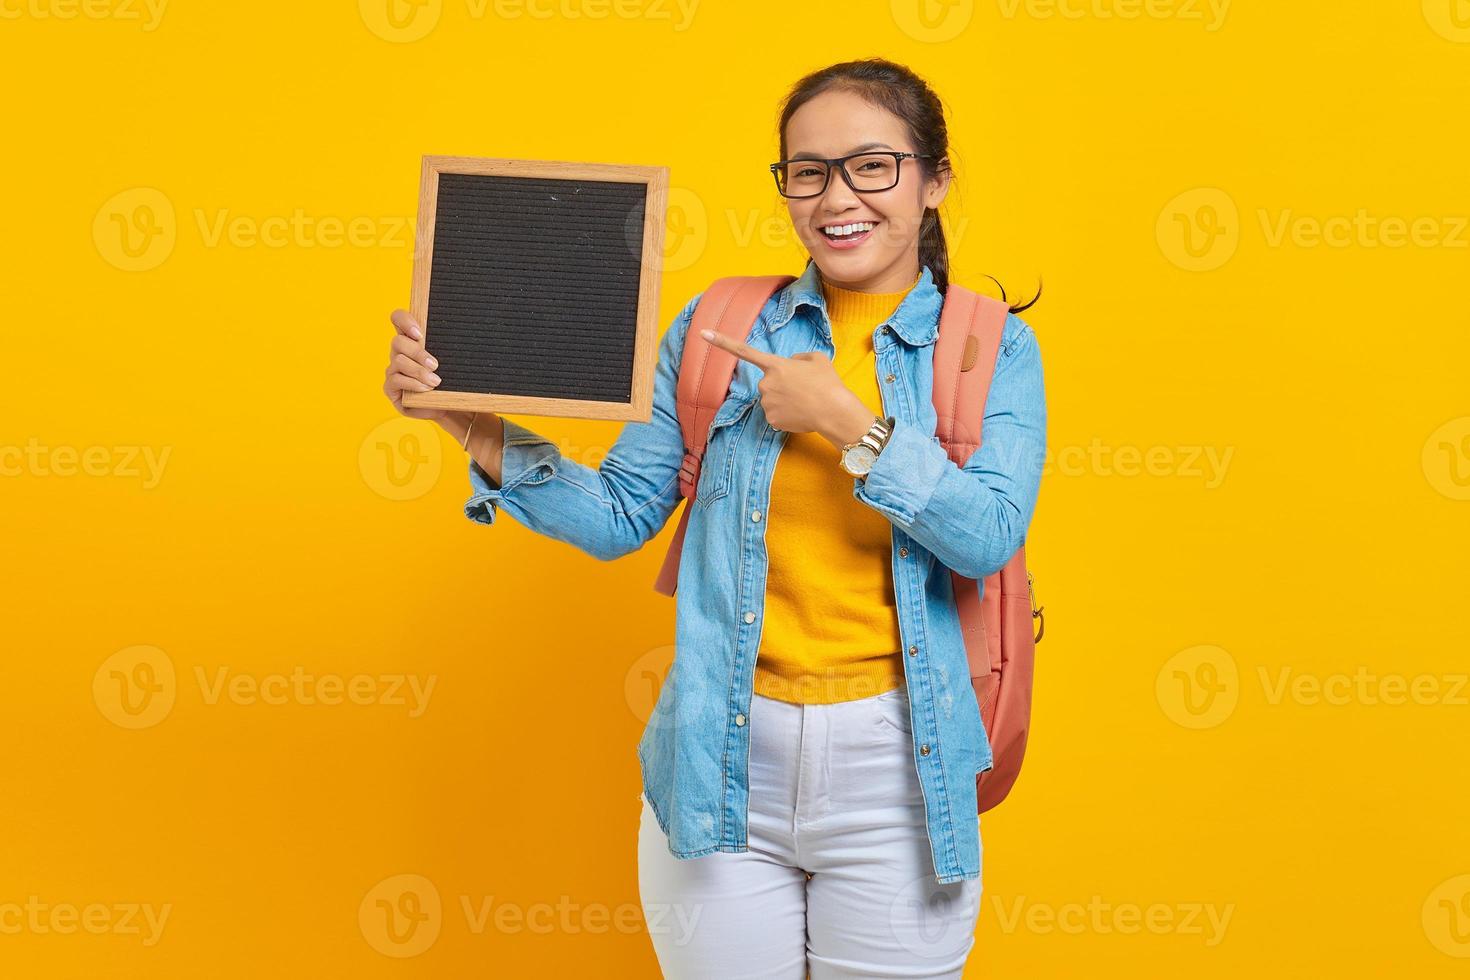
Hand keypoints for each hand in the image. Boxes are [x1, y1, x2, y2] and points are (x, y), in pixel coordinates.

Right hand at [384, 310, 451, 421]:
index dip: (404, 320)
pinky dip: (413, 384)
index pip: (398, 319)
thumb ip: (450, 347)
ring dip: (418, 371)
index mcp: (412, 340)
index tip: (420, 333)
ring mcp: (393, 370)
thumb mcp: (453, 361)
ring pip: (398, 360)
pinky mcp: (391, 388)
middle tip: (435, 365)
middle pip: (398, 341)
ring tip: (435, 381)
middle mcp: (400, 352)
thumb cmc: (451, 381)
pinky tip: (426, 389)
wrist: (449, 406)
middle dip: (418, 353)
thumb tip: (459, 336)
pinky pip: (395, 380)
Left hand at [698, 328, 872, 447]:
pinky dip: (787, 415)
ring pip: (772, 399)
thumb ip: (799, 359)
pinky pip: (776, 415)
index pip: (743, 351)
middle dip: (782, 385)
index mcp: (775, 365)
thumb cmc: (827, 383)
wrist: (834, 411)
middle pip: (768, 382)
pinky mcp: (771, 420)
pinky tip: (801, 413)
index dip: (721, 341)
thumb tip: (792, 365)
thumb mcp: (817, 359)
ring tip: (805, 401)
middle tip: (804, 389)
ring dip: (785, 400)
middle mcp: (765, 383)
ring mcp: (766, 403)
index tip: (703, 333)